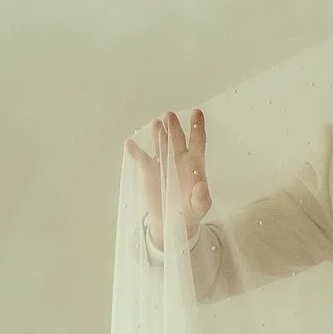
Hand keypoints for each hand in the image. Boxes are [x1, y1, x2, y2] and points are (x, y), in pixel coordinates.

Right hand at [126, 110, 211, 249]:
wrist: (171, 220)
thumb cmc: (190, 210)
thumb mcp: (199, 207)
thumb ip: (201, 197)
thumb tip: (201, 185)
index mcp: (194, 163)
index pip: (197, 141)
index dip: (197, 127)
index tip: (197, 113)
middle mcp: (178, 157)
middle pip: (177, 138)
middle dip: (174, 126)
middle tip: (170, 116)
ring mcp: (162, 161)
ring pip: (160, 142)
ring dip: (157, 133)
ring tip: (156, 124)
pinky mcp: (148, 169)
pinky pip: (141, 157)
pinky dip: (135, 150)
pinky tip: (130, 144)